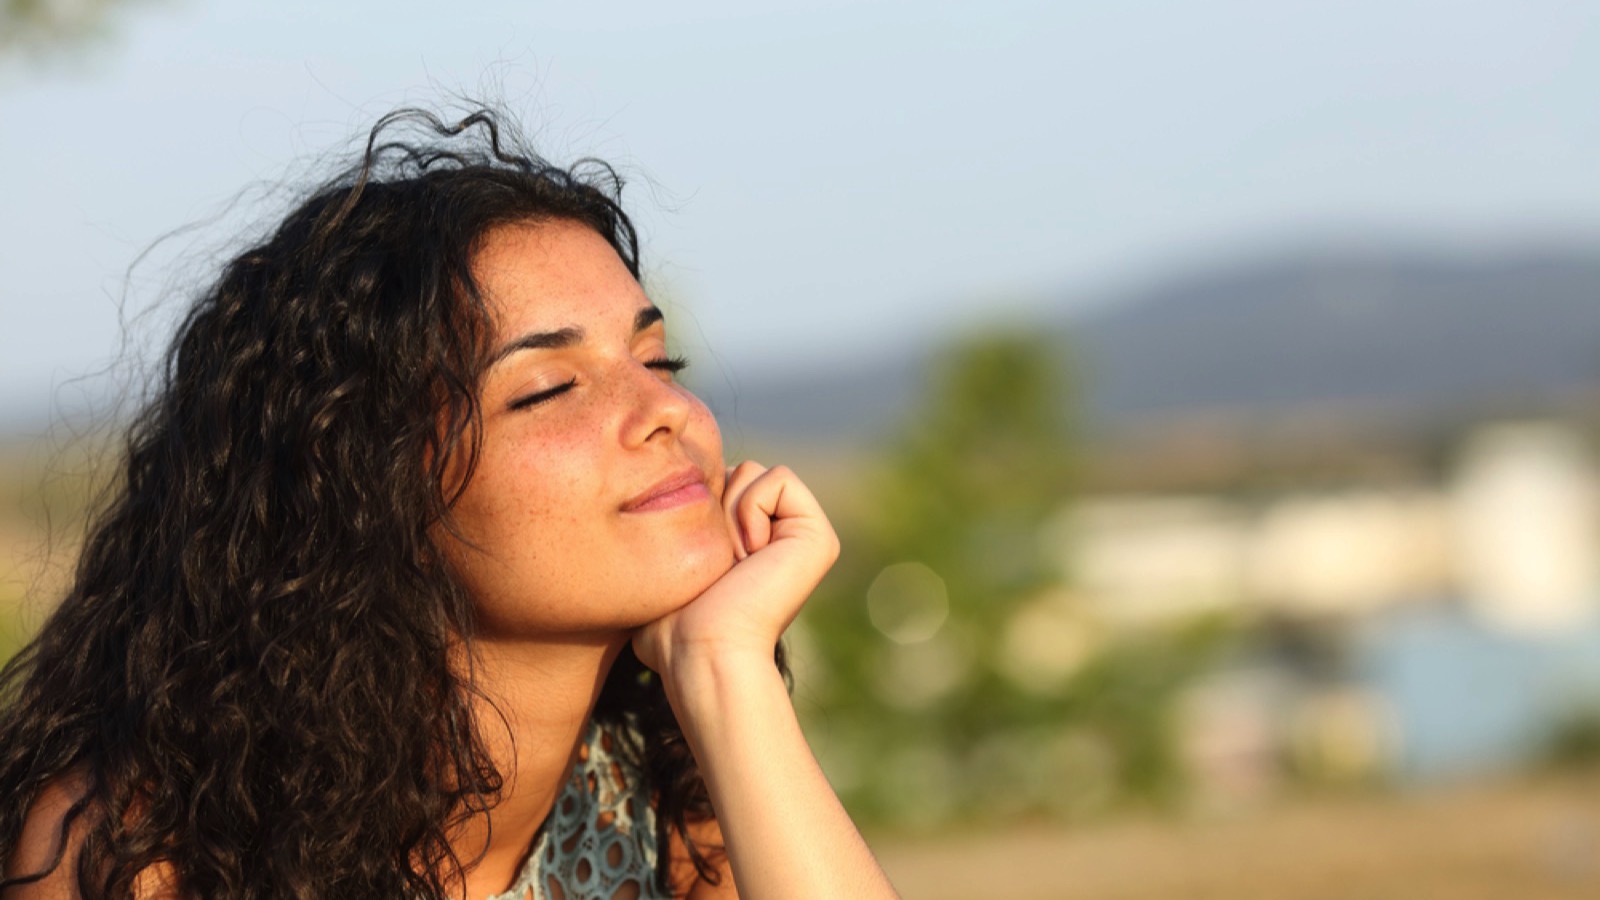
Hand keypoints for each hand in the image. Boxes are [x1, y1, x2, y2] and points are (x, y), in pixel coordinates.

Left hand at [632, 462, 838, 679]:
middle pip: (734, 470)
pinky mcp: (818, 536)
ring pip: (753, 471)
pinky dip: (751, 511)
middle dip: (712, 508)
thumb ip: (668, 543)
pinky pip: (779, 478)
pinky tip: (751, 556)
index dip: (694, 509)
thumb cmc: (673, 625)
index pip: (715, 483)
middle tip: (718, 565)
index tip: (700, 563)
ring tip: (733, 565)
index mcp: (753, 543)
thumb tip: (643, 534)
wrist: (702, 649)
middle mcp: (783, 537)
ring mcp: (804, 537)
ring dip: (728, 515)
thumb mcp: (664, 571)